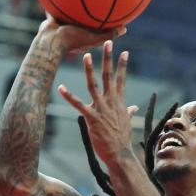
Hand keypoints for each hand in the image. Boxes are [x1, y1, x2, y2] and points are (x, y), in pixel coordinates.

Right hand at [37, 14, 125, 53]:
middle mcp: (74, 28)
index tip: (111, 7)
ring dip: (72, 2)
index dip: (103, 17)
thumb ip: (108, 34)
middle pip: (83, 16)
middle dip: (88, 6)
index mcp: (85, 33)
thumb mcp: (94, 37)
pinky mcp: (53, 19)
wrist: (51, 40)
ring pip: (69, 10)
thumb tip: (125, 29)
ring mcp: (63, 24)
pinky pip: (56, 6)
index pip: (96, 25)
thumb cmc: (73, 40)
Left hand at [58, 40, 138, 166]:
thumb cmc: (122, 139)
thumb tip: (134, 108)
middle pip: (109, 76)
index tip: (124, 52)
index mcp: (119, 102)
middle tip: (107, 42)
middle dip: (108, 59)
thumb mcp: (127, 122)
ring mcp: (101, 109)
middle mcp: (111, 102)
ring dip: (89, 70)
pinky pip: (78, 104)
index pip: (121, 79)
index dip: (122, 65)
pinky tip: (61, 87)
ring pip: (94, 85)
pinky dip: (69, 96)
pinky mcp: (92, 117)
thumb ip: (129, 112)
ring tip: (86, 56)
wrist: (119, 153)